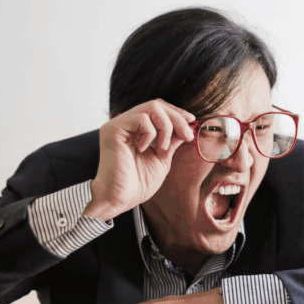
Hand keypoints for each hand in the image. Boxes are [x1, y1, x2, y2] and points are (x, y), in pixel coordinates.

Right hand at [82, 99, 195, 219]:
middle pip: (156, 104)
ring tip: (162, 148)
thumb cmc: (138, 184)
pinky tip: (145, 149)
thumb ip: (171, 142)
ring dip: (166, 127)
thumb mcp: (161, 159)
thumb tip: (186, 127)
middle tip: (187, 135)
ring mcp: (118, 125)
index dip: (176, 112)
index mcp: (135, 130)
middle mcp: (125, 124)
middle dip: (176, 118)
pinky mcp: (112, 129)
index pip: (157, 109)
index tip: (191, 120)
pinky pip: (141, 119)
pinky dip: (150, 133)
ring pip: (151, 107)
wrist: (120, 199)